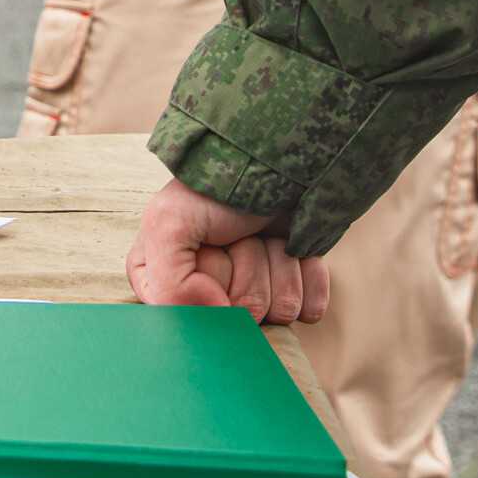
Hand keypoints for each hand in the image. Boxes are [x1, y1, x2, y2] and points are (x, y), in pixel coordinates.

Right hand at [124, 178, 328, 323]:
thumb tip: (220, 319)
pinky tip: (293, 246)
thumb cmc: (213, 188)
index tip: (210, 249)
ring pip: (278, 311)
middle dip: (247, 269)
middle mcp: (210, 293)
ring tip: (264, 233)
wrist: (273, 159)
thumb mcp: (167, 223)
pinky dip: (307, 273)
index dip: (206, 284)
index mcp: (167, 281)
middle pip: (241, 314)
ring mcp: (255, 291)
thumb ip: (170, 286)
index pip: (191, 316)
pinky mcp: (294, 287)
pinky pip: (310, 308)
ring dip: (278, 265)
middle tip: (239, 234)